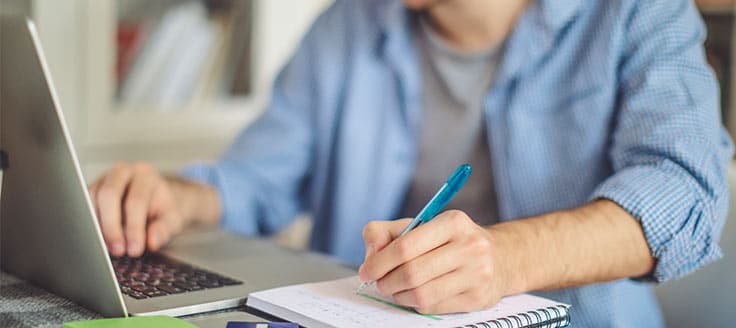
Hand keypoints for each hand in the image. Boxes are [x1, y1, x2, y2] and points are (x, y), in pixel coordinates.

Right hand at [88, 162, 214, 256]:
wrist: (156, 198)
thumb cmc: (162, 208)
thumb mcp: (172, 218)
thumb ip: (164, 229)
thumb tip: (151, 242)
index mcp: (145, 174)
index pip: (136, 200)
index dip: (134, 228)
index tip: (135, 249)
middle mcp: (122, 172)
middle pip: (109, 195)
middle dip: (111, 226)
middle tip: (118, 250)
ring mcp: (103, 179)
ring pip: (92, 199)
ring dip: (97, 226)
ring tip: (107, 248)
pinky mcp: (91, 190)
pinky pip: (83, 205)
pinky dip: (89, 224)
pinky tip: (97, 240)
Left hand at [358, 210, 505, 313]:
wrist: (500, 258)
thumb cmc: (451, 241)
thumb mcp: (422, 225)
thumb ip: (387, 232)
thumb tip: (371, 255)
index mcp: (453, 222)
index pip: (406, 245)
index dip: (380, 261)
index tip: (367, 270)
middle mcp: (469, 247)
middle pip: (412, 273)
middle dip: (386, 281)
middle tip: (379, 282)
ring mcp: (477, 274)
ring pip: (421, 294)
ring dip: (399, 295)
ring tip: (395, 289)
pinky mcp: (478, 298)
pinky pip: (433, 307)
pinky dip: (416, 303)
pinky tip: (416, 294)